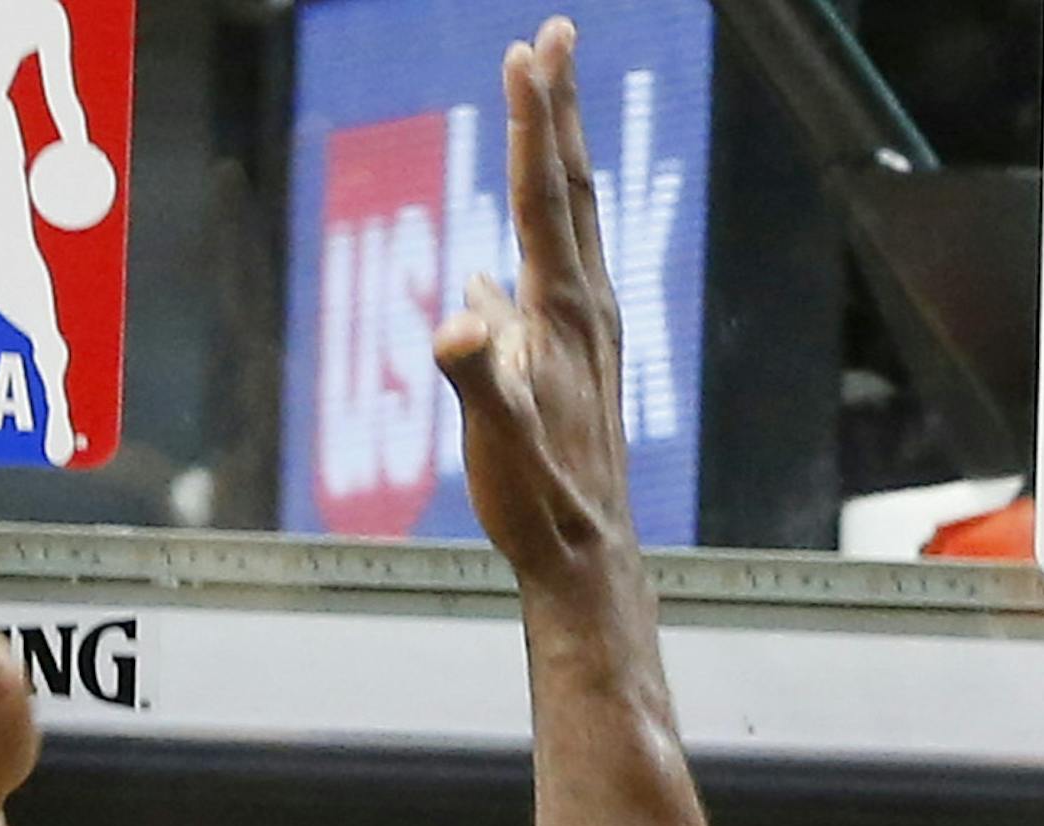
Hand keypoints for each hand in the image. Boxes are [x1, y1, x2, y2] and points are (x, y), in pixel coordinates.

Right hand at [436, 22, 635, 592]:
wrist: (586, 555)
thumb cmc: (538, 500)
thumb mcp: (495, 438)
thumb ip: (474, 376)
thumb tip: (456, 320)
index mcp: (562, 311)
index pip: (541, 195)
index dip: (532, 119)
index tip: (528, 48)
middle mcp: (586, 308)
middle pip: (570, 187)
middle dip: (558, 108)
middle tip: (557, 35)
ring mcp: (587, 333)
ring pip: (570, 226)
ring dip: (555, 162)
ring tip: (544, 113)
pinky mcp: (578, 362)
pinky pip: (554, 280)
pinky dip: (535, 246)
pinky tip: (500, 265)